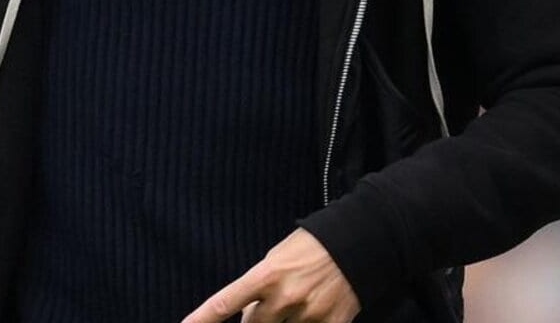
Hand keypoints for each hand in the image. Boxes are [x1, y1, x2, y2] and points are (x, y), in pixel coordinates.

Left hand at [182, 229, 360, 322]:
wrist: (358, 243)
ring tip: (294, 306)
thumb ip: (258, 288)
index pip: (224, 303)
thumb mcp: (276, 258)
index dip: (201, 319)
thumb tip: (246, 317)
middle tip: (267, 307)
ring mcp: (308, 314)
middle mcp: (284, 297)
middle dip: (254, 320)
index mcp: (266, 275)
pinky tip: (307, 315)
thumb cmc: (310, 248)